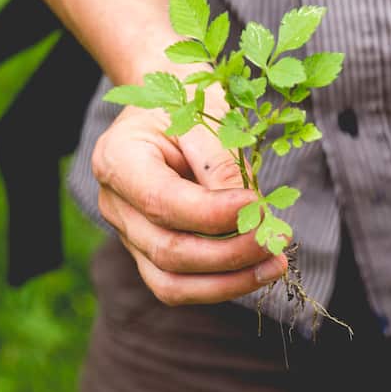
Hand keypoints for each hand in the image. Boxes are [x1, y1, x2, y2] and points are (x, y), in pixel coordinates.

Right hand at [91, 61, 287, 305]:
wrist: (166, 109)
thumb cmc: (187, 104)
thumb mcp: (206, 118)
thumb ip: (223, 165)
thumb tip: (251, 215)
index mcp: (117, 160)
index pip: (163, 202)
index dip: (213, 214)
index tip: (258, 206)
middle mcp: (115, 205)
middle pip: (167, 251)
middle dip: (229, 254)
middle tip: (275, 240)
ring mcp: (128, 236)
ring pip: (170, 284)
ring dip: (229, 282)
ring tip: (274, 266)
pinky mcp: (148, 255)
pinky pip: (180, 287)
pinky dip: (221, 286)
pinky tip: (257, 271)